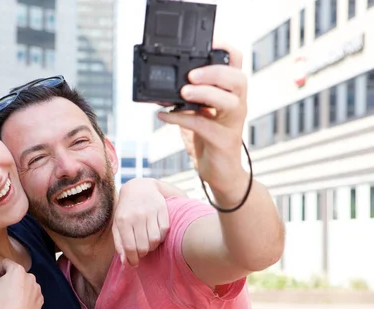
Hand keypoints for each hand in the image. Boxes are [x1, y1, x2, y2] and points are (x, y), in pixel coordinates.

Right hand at [0, 259, 42, 308]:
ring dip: (18, 289)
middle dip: (9, 280)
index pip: (6, 263)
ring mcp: (37, 289)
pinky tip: (18, 307)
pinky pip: (31, 295)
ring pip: (25, 285)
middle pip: (16, 274)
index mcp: (18, 270)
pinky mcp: (40, 300)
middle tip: (2, 292)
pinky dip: (25, 298)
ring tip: (10, 301)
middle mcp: (30, 277)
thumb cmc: (0, 304)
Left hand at [113, 178, 170, 266]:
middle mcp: (137, 216)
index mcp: (123, 220)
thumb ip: (119, 243)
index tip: (134, 263)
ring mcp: (150, 212)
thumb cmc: (126, 210)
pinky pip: (164, 230)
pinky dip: (161, 237)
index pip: (130, 247)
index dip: (133, 259)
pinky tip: (156, 235)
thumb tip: (126, 263)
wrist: (139, 187)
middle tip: (141, 252)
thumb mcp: (118, 224)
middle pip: (143, 246)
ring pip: (155, 240)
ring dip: (152, 246)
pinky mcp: (162, 209)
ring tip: (148, 243)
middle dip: (143, 253)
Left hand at [157, 41, 249, 205]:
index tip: (208, 42)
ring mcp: (233, 123)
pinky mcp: (224, 141)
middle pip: (238, 79)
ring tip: (183, 93)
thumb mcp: (200, 113)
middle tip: (191, 75)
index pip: (237, 63)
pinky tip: (163, 116)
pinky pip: (203, 126)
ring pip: (229, 102)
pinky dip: (181, 119)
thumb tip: (162, 85)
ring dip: (205, 94)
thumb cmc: (209, 140)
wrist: (220, 173)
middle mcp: (237, 105)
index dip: (226, 49)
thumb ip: (188, 98)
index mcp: (232, 93)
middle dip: (215, 72)